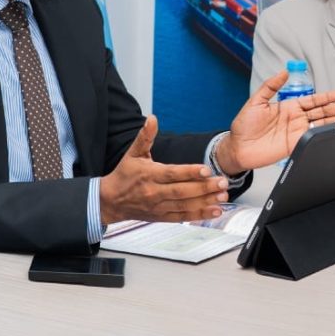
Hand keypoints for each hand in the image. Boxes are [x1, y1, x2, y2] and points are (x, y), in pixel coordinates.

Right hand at [100, 116, 229, 225]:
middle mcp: (155, 192)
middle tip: (222, 182)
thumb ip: (145, 136)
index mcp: (149, 175)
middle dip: (204, 188)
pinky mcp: (162, 217)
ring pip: (185, 205)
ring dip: (206, 201)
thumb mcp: (133, 153)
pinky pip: (183, 217)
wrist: (111, 201)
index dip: (190, 172)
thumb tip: (152, 118)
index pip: (172, 174)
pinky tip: (215, 211)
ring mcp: (159, 207)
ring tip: (223, 195)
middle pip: (182, 191)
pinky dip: (200, 215)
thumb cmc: (124, 175)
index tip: (206, 169)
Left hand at [212, 71, 334, 175]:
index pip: (312, 100)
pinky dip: (323, 137)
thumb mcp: (256, 100)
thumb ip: (270, 86)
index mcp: (288, 107)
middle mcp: (295, 119)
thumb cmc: (243, 125)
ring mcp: (296, 133)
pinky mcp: (293, 146)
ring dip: (334, 122)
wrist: (237, 147)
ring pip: (320, 126)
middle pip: (320, 113)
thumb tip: (283, 72)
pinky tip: (333, 132)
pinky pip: (311, 140)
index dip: (327, 97)